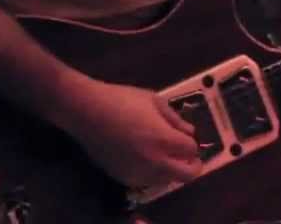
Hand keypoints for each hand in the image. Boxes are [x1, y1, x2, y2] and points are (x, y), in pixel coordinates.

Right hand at [63, 81, 201, 189]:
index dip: (191, 142)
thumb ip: (175, 118)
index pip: (191, 150)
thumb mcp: (153, 100)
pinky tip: (144, 158)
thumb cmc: (121, 100)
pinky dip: (153, 173)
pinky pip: (148, 181)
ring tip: (163, 154)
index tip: (186, 137)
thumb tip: (189, 131)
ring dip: (172, 169)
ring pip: (168, 180)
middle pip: (188, 175)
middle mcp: (155, 161)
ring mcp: (139, 172)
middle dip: (193, 166)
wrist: (87, 112)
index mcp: (164, 139)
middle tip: (188, 157)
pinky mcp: (124, 177)